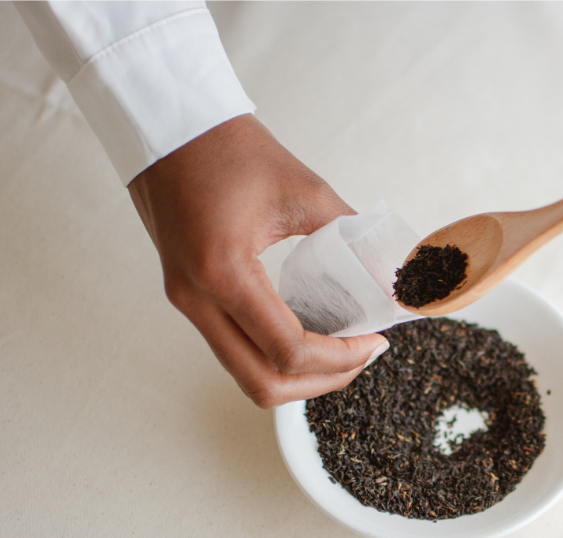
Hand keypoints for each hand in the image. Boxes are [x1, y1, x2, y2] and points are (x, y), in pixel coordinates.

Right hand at [128, 114, 389, 407]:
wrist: (169, 128)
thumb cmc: (230, 149)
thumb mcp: (304, 190)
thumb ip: (352, 237)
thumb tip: (392, 275)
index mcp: (223, 271)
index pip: (287, 350)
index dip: (340, 358)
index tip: (375, 342)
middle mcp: (196, 298)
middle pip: (263, 384)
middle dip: (322, 381)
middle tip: (362, 356)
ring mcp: (187, 302)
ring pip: (246, 375)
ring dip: (297, 376)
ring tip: (341, 351)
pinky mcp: (188, 297)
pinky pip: (235, 350)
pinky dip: (274, 356)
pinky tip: (311, 334)